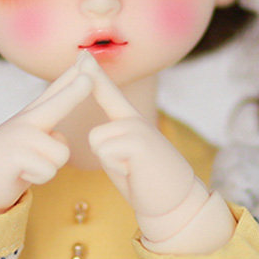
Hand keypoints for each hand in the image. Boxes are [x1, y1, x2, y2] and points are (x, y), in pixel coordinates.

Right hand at [0, 56, 92, 213]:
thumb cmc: (8, 162)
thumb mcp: (27, 140)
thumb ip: (45, 132)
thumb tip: (60, 134)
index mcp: (32, 114)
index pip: (56, 89)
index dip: (73, 73)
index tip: (86, 56)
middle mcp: (27, 120)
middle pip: (59, 101)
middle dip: (76, 89)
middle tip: (89, 77)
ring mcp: (20, 135)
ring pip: (62, 153)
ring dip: (50, 166)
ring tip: (29, 165)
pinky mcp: (15, 155)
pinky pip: (49, 170)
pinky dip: (38, 177)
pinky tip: (19, 173)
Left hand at [81, 53, 201, 220]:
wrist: (175, 202)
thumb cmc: (145, 182)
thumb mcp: (125, 155)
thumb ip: (112, 138)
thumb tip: (96, 134)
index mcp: (130, 120)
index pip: (109, 92)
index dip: (94, 74)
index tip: (83, 55)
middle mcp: (134, 119)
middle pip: (94, 133)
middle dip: (106, 157)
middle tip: (133, 168)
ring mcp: (138, 127)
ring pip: (97, 142)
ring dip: (111, 163)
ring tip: (133, 169)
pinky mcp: (139, 140)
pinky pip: (105, 151)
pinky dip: (117, 168)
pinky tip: (137, 171)